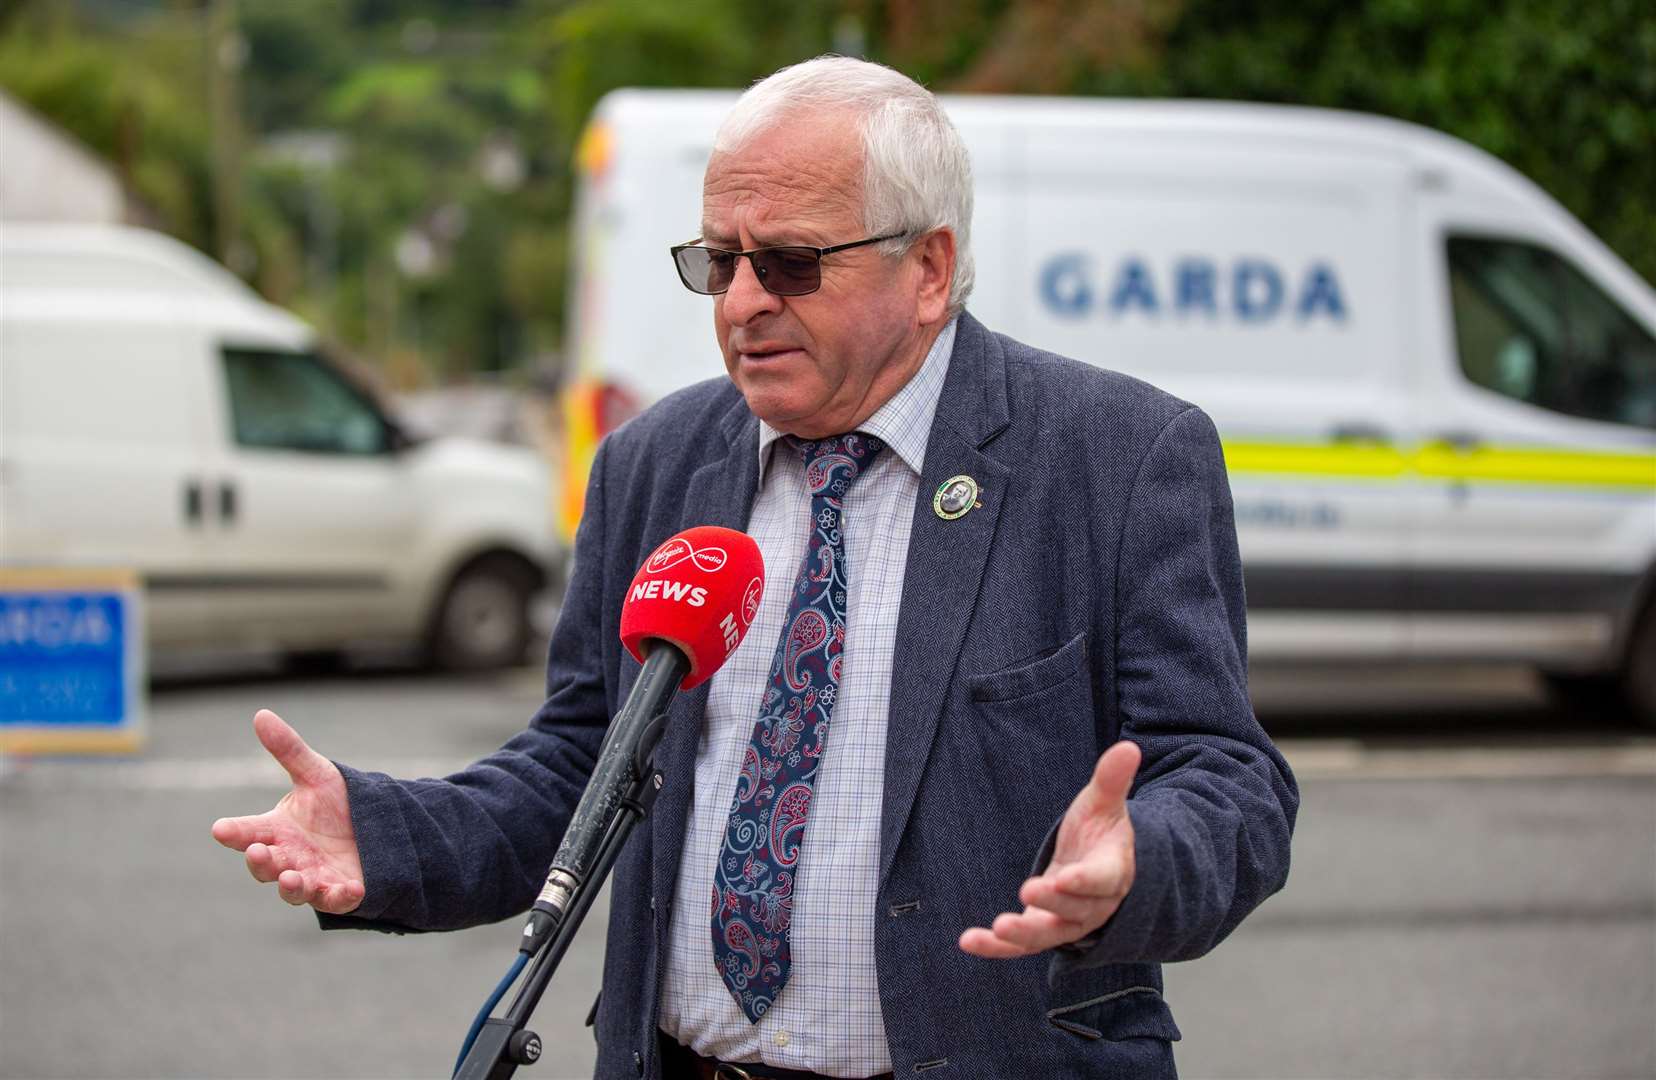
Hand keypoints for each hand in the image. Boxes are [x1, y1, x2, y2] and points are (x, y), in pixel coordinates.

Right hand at [210, 709, 365, 914]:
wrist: (375, 827)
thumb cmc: (337, 803)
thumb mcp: (316, 774)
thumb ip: (288, 750)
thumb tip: (261, 714)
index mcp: (277, 830)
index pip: (247, 832)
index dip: (233, 832)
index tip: (220, 828)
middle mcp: (289, 857)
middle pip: (265, 865)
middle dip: (260, 861)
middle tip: (258, 852)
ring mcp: (313, 877)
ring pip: (294, 889)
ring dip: (290, 886)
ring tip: (291, 877)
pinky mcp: (341, 891)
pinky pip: (337, 899)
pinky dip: (340, 897)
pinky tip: (349, 890)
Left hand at [959, 740, 1139, 957]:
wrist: (1101, 866)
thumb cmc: (1103, 832)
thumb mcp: (1105, 803)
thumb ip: (1112, 779)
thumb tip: (1128, 747)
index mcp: (1112, 872)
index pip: (1102, 880)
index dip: (1085, 881)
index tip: (1065, 876)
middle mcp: (1093, 905)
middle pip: (1075, 910)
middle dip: (1052, 902)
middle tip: (1028, 891)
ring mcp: (1068, 922)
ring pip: (1049, 934)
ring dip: (1023, 935)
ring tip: (997, 929)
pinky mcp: (1043, 929)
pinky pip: (1021, 946)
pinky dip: (997, 948)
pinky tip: (969, 941)